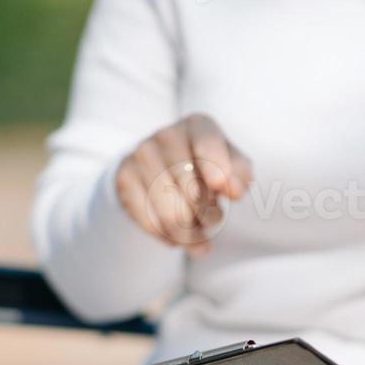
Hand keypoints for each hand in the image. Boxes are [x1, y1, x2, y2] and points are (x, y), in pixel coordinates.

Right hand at [115, 113, 254, 256]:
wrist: (164, 167)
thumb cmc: (207, 168)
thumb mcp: (231, 165)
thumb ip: (240, 174)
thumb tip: (233, 190)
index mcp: (197, 125)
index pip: (207, 144)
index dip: (216, 166)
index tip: (220, 187)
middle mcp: (166, 135)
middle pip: (191, 188)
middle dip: (208, 215)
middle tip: (214, 219)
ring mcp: (141, 155)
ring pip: (170, 212)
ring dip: (190, 234)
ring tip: (200, 234)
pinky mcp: (124, 178)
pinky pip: (150, 222)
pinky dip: (169, 238)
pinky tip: (178, 238)